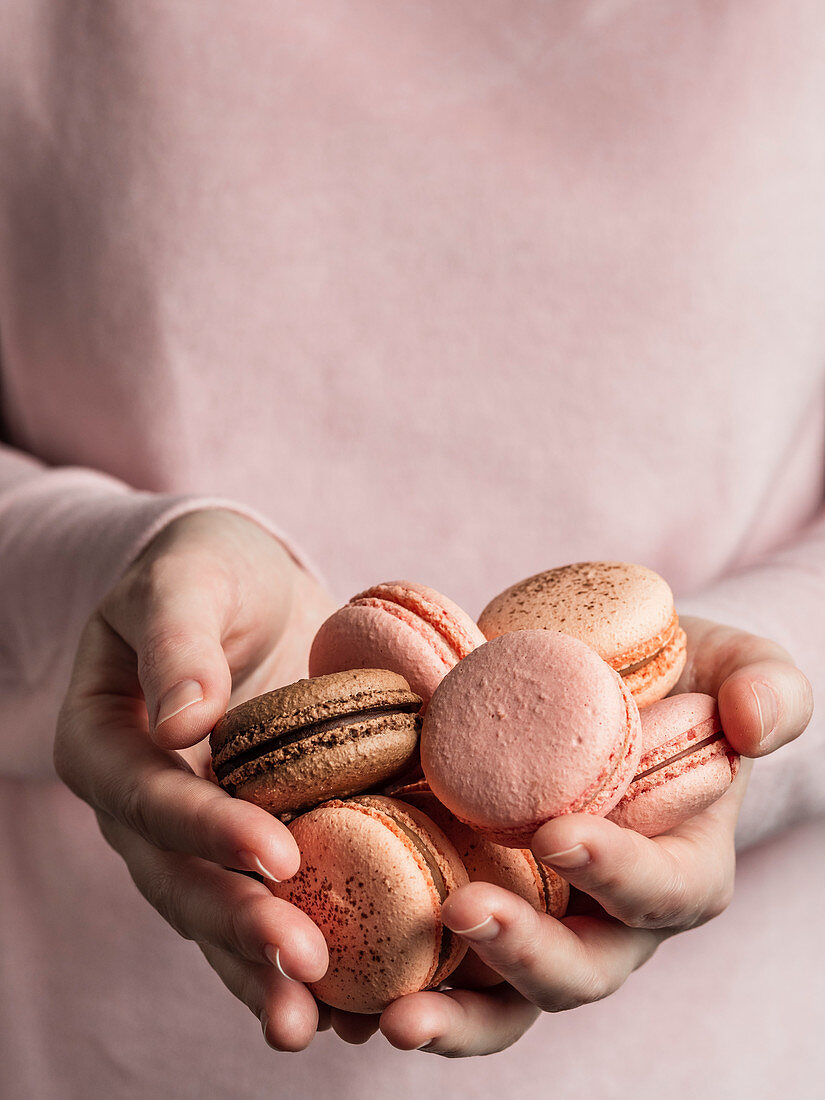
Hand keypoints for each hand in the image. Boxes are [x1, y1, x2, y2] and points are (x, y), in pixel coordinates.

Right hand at [54, 508, 337, 1050]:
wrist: (240, 586)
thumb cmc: (204, 569)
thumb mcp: (185, 580)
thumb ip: (176, 642)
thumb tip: (180, 720)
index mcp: (105, 742)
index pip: (149, 798)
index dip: (206, 831)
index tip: (276, 854)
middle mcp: (145, 803)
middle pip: (180, 881)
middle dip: (240, 928)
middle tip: (305, 968)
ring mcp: (197, 830)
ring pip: (221, 913)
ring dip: (267, 970)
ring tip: (322, 1024)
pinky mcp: (255, 834)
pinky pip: (272, 900)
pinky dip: (311, 946)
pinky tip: (357, 1001)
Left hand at [349, 616, 811, 1056]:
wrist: (609, 685)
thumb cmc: (684, 679)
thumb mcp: (740, 666)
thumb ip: (767, 689)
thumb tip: (754, 725)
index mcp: (677, 869)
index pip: (660, 890)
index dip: (618, 873)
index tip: (561, 835)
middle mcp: (606, 914)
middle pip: (576, 970)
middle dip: (523, 955)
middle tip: (463, 916)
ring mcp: (536, 915)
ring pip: (503, 994)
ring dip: (452, 1009)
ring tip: (393, 1013)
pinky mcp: (473, 895)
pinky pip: (439, 957)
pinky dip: (396, 976)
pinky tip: (343, 986)